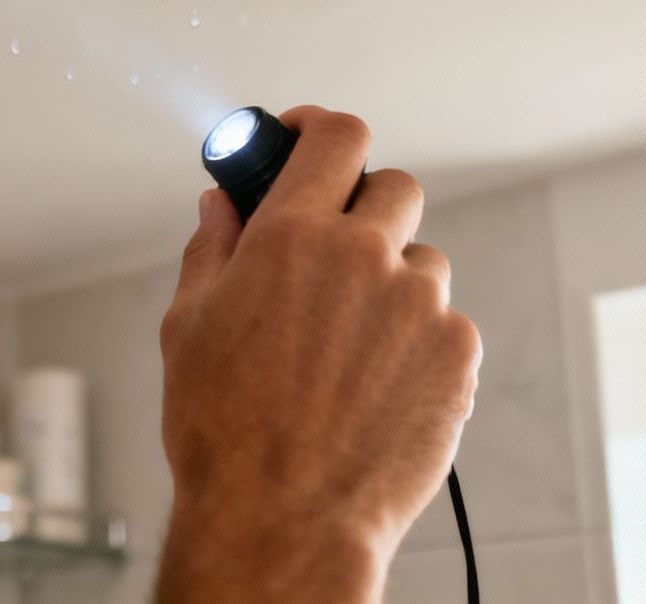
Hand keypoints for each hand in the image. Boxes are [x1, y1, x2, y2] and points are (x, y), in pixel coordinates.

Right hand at [154, 108, 480, 603]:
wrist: (282, 519)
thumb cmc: (225, 433)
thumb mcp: (188, 324)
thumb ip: (212, 247)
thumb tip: (220, 205)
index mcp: (292, 236)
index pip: (336, 135)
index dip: (322, 127)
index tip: (311, 137)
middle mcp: (365, 258)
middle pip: (392, 187)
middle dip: (362, 211)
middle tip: (331, 257)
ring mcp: (420, 307)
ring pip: (420, 262)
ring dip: (390, 284)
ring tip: (346, 349)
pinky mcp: (457, 357)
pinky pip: (444, 325)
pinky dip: (415, 344)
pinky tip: (373, 387)